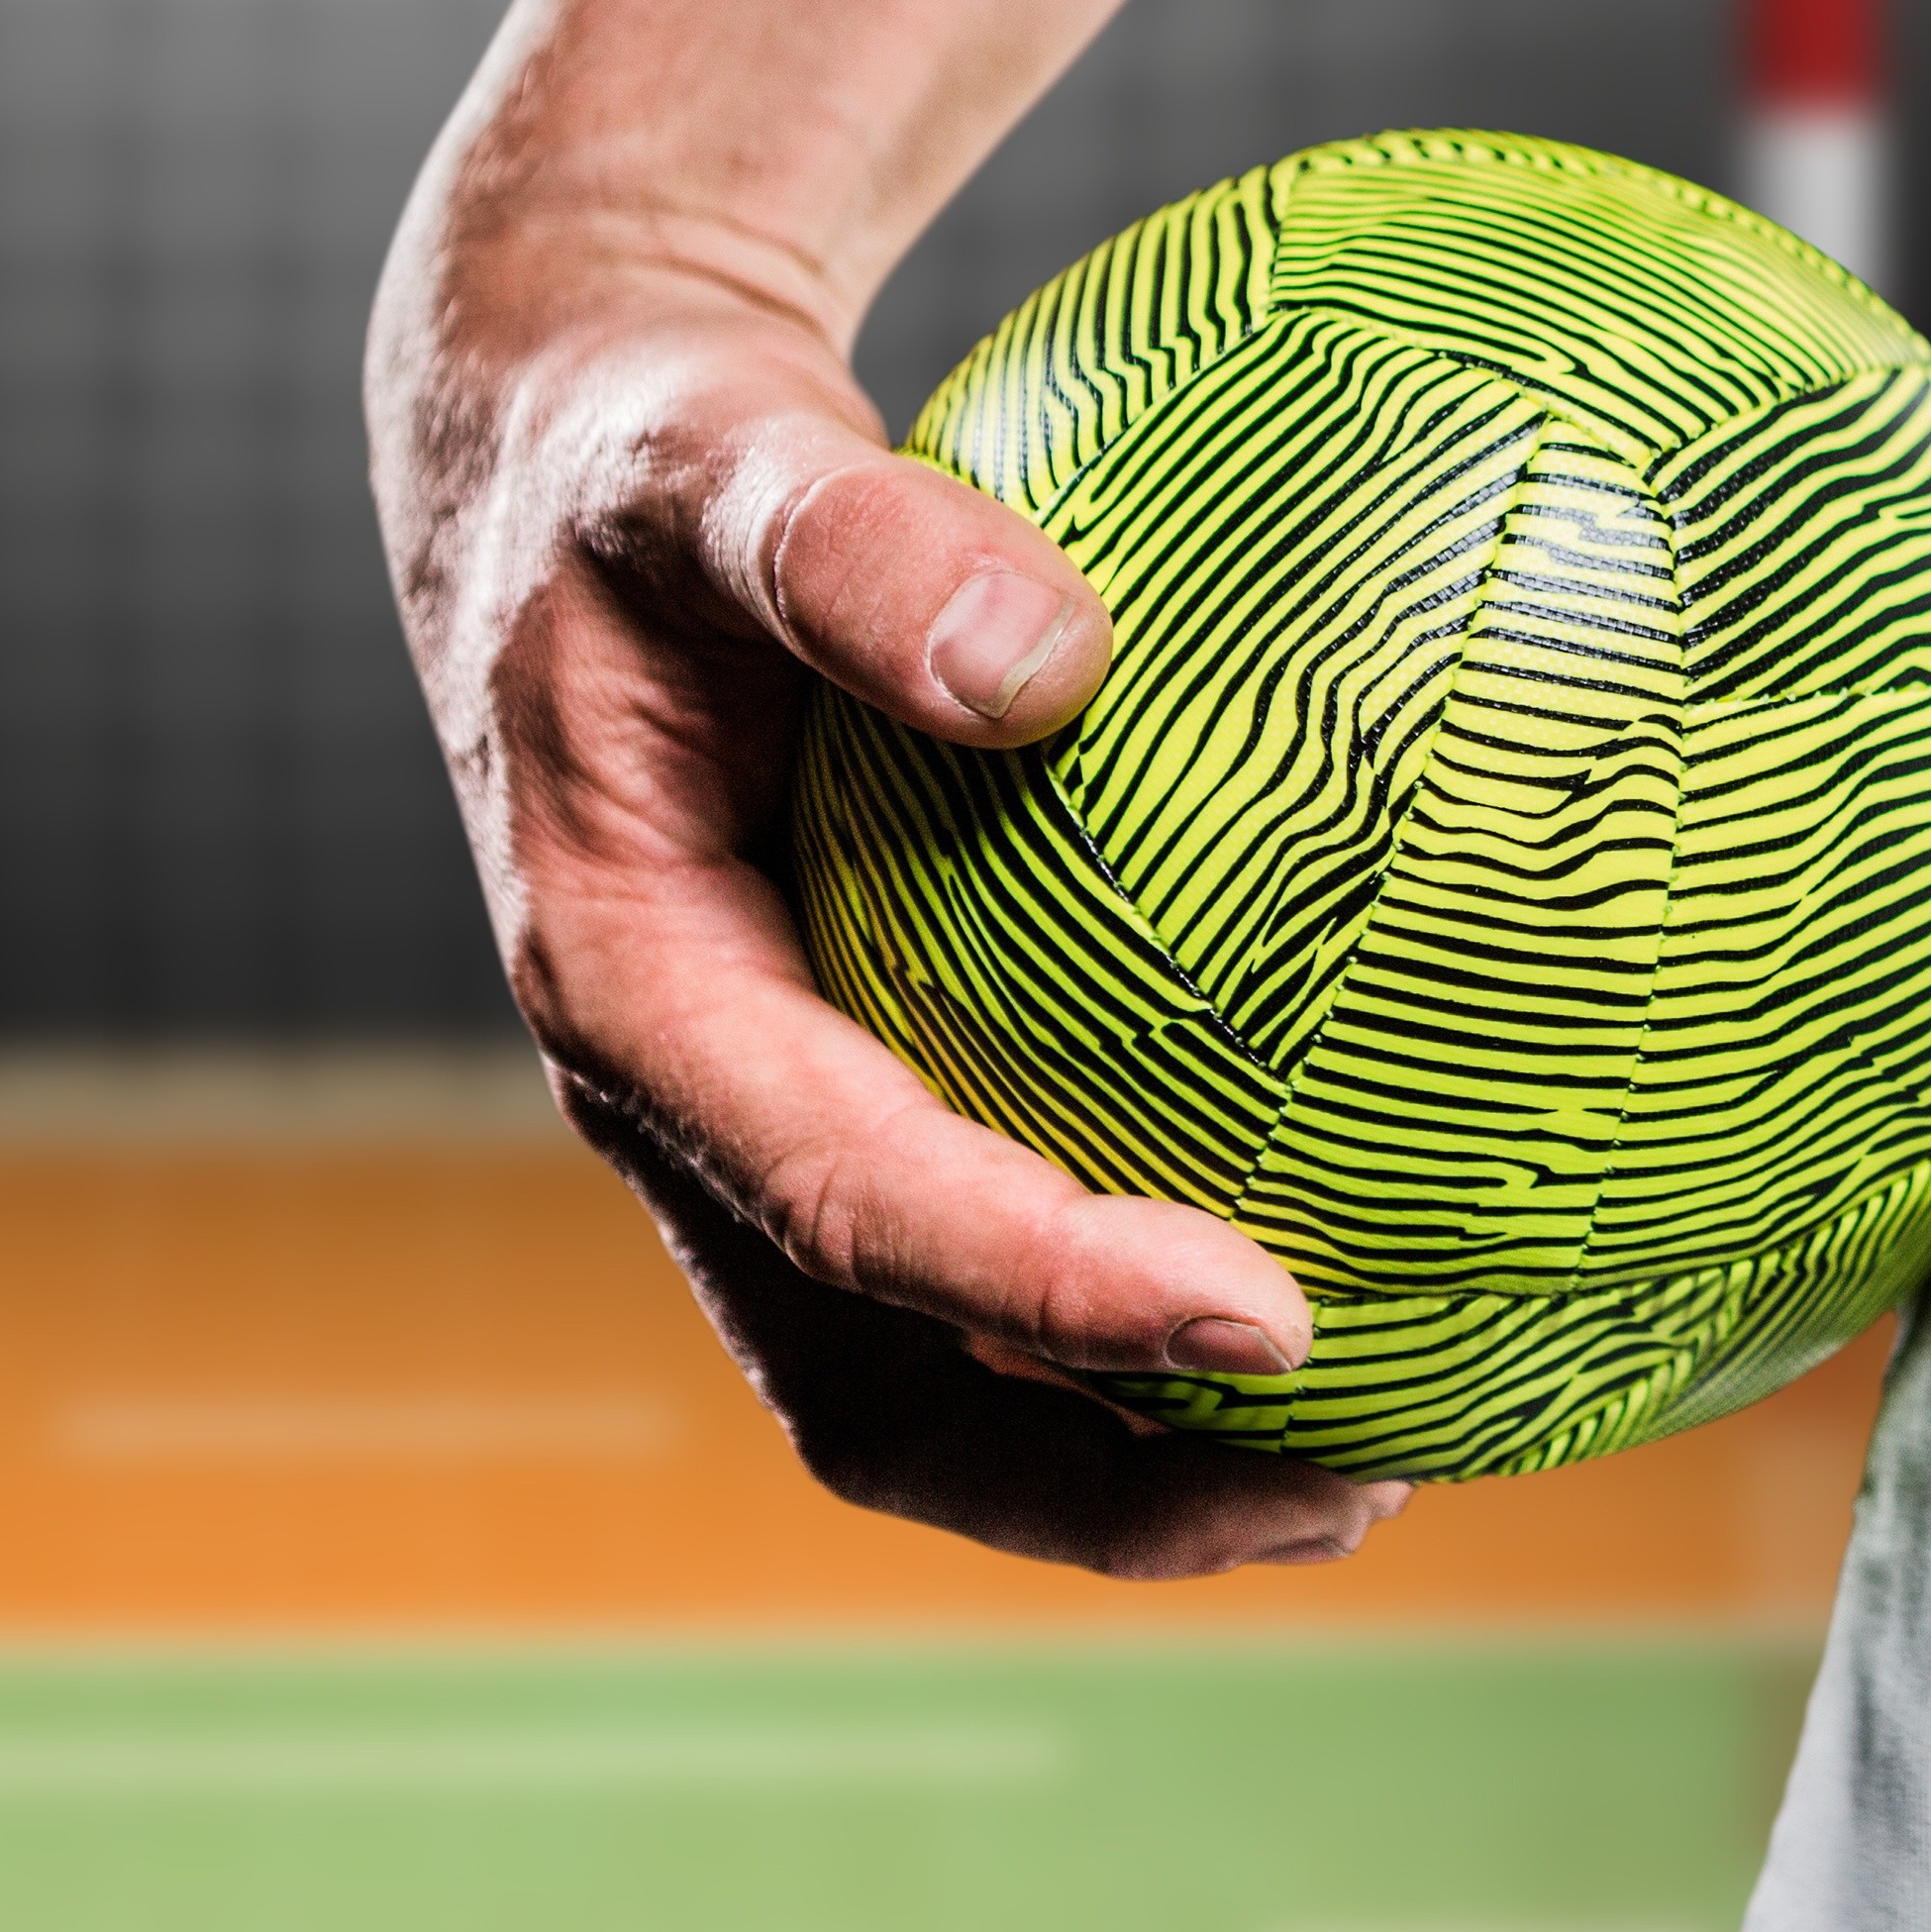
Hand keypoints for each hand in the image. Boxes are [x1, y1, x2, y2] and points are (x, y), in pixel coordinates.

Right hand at [372, 264, 1409, 1577]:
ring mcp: (753, 1120)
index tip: (1270, 1315)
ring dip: (1124, 1456)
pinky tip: (1332, 1258)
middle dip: (1101, 1480)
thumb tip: (1046, 659)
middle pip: (876, 1392)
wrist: (557, 461)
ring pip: (923, 1379)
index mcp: (631, 992)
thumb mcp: (703, 456)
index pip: (848, 1204)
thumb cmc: (635, 451)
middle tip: (1357, 1479)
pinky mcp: (832, 1086)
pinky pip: (976, 1258)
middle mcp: (682, 1103)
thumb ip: (842, 542)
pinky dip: (1127, 1324)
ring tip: (1373, 1459)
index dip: (1047, 1292)